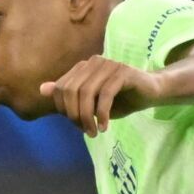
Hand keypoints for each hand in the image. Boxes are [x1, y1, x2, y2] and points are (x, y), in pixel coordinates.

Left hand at [42, 57, 162, 135]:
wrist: (151, 92)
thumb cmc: (120, 99)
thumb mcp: (92, 102)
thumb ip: (69, 96)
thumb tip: (43, 90)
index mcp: (83, 67)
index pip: (62, 88)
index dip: (64, 110)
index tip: (76, 126)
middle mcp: (94, 62)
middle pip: (72, 91)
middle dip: (75, 115)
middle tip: (86, 131)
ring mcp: (109, 65)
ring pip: (87, 93)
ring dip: (88, 117)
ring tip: (94, 132)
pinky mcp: (123, 72)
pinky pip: (105, 95)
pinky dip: (102, 114)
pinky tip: (105, 126)